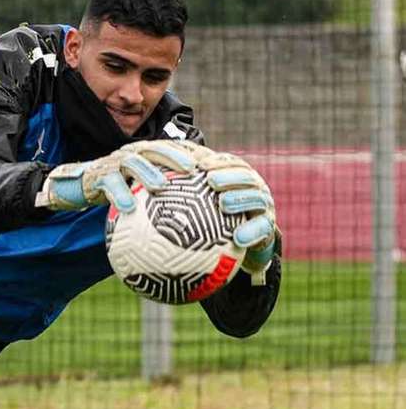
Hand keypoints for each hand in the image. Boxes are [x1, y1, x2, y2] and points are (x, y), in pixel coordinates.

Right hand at [35, 140, 196, 211]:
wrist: (78, 188)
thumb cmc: (116, 190)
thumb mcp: (141, 189)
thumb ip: (162, 194)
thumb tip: (197, 215)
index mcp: (146, 154)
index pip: (172, 148)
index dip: (192, 152)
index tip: (211, 163)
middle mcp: (132, 154)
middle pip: (156, 148)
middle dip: (175, 156)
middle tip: (193, 169)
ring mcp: (114, 163)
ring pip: (133, 162)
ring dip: (148, 172)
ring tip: (161, 186)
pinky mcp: (98, 175)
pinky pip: (110, 184)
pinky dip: (119, 195)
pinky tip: (128, 209)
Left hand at [171, 141, 280, 284]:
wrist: (238, 248)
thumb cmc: (208, 223)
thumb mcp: (193, 207)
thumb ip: (176, 195)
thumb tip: (140, 188)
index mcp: (234, 177)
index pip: (226, 162)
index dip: (214, 160)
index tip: (197, 164)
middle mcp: (252, 187)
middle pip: (245, 174)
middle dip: (229, 174)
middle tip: (210, 180)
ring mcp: (263, 207)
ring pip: (257, 197)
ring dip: (241, 198)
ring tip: (223, 203)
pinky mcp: (269, 228)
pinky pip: (263, 229)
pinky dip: (252, 232)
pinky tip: (238, 238)